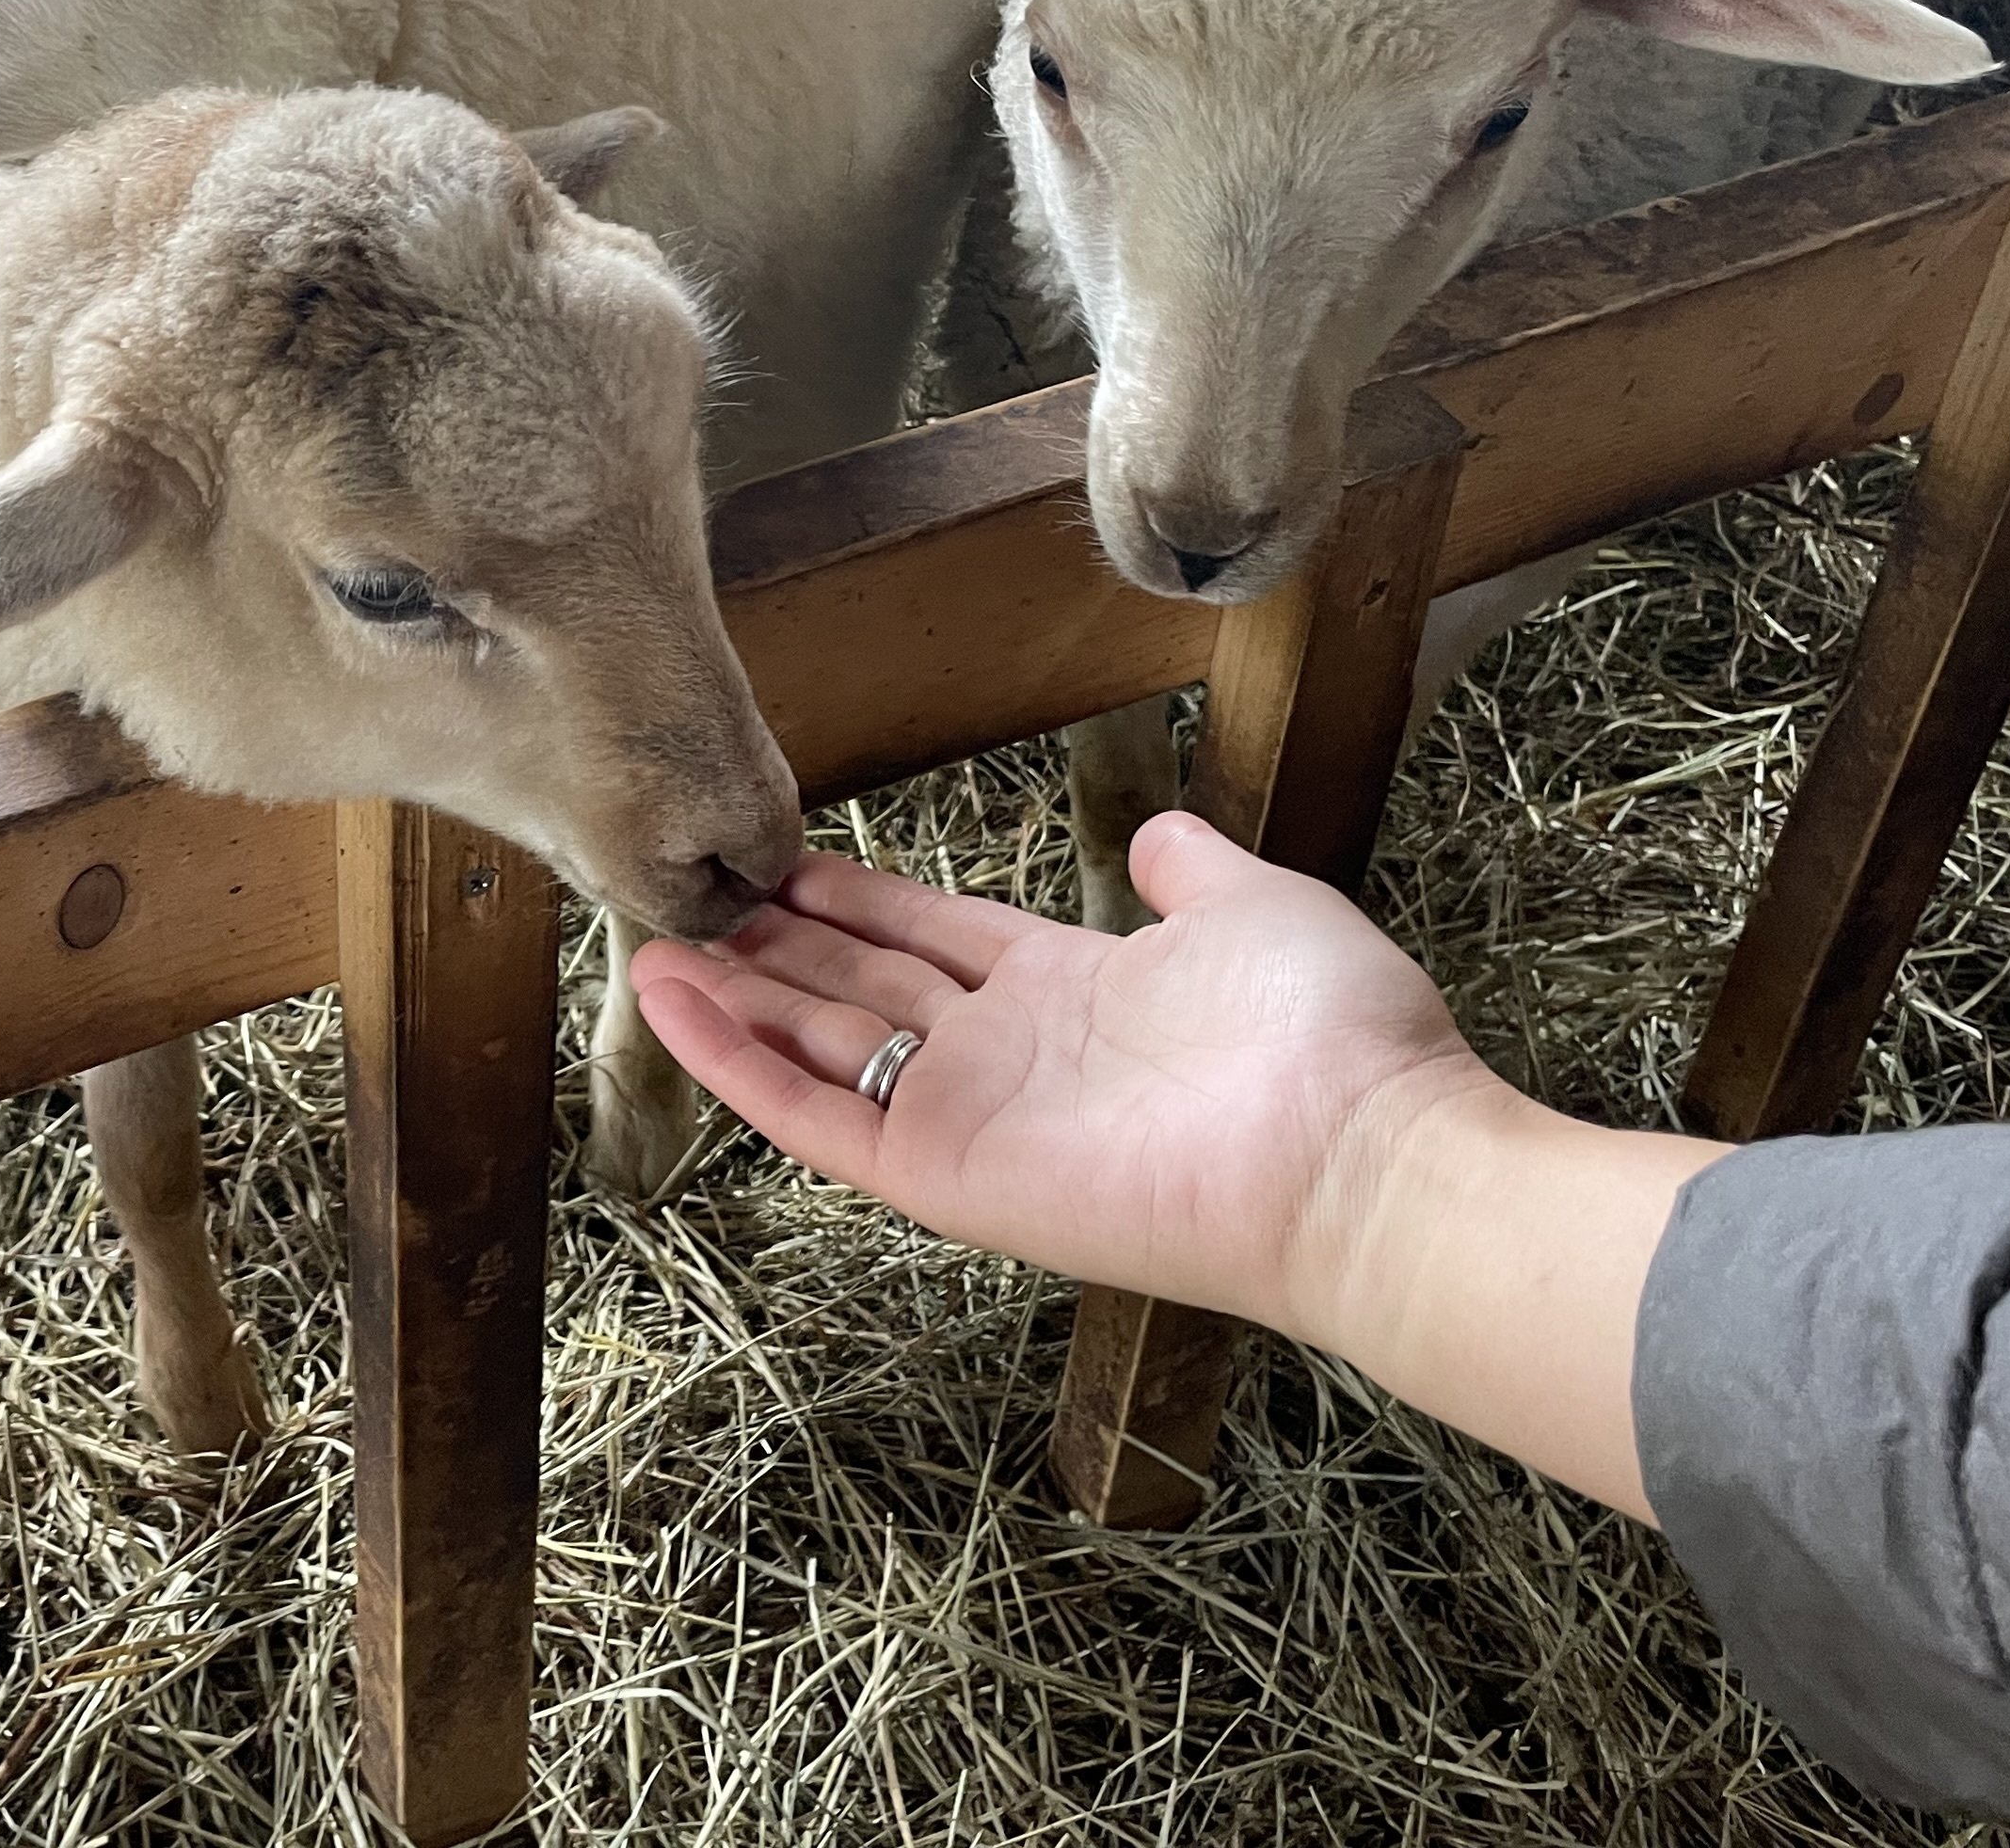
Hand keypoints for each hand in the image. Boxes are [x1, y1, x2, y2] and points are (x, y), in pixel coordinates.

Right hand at [631, 809, 1499, 1346]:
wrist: (1357, 1155)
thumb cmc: (1330, 1036)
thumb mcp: (1253, 909)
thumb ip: (1190, 871)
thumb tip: (1157, 835)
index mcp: (1071, 992)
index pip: (931, 939)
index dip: (857, 902)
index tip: (788, 866)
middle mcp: (1007, 1057)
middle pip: (859, 991)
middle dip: (776, 947)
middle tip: (695, 899)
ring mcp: (968, 1118)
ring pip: (819, 1048)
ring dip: (734, 1000)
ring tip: (652, 944)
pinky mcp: (941, 1174)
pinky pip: (816, 1112)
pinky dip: (736, 1061)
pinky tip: (671, 1001)